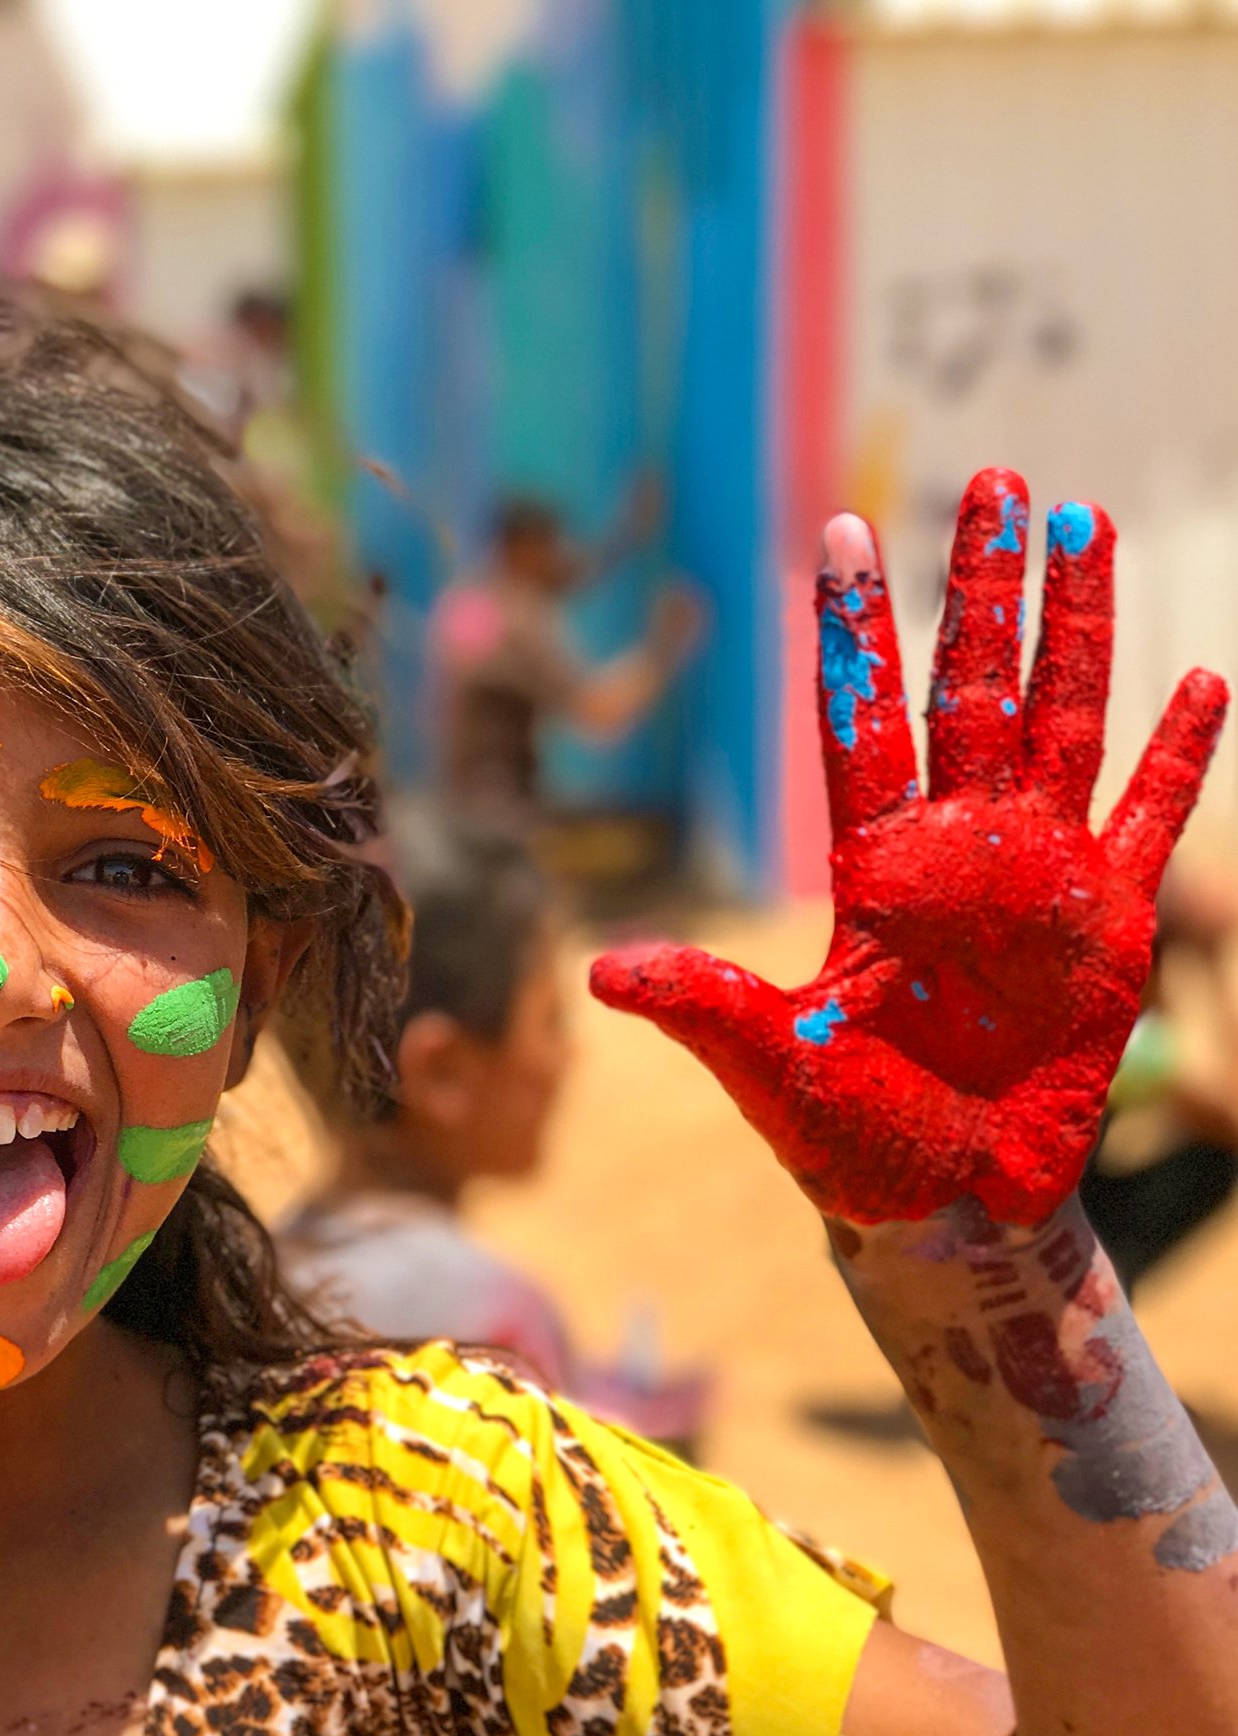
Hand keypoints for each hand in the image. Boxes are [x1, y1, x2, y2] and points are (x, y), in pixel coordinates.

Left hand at [592, 468, 1226, 1223]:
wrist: (951, 1206)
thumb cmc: (852, 1143)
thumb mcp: (770, 1067)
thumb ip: (704, 1007)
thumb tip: (605, 974)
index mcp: (873, 867)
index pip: (860, 720)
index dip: (857, 630)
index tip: (846, 532)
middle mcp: (957, 851)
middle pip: (972, 689)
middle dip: (984, 589)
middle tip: (999, 481)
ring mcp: (1039, 878)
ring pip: (1063, 721)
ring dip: (1077, 629)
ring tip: (1086, 528)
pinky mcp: (1111, 927)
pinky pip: (1149, 820)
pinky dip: (1176, 755)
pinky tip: (1203, 677)